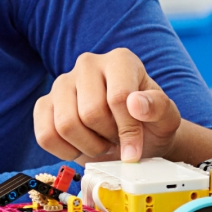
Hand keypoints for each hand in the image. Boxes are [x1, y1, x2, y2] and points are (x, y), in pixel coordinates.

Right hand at [34, 48, 181, 162]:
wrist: (133, 136)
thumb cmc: (149, 123)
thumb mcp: (167, 118)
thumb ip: (159, 108)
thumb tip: (136, 104)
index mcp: (120, 60)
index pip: (118, 98)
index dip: (128, 131)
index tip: (135, 151)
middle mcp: (88, 64)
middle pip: (90, 113)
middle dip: (107, 137)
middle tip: (117, 139)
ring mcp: (62, 83)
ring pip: (66, 125)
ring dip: (88, 146)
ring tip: (101, 141)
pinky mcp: (44, 104)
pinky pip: (46, 135)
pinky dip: (65, 151)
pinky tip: (82, 146)